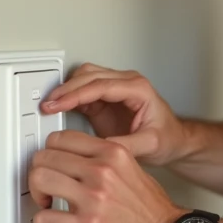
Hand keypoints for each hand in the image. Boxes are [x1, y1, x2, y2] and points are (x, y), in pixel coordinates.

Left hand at [28, 129, 181, 222]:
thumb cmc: (151, 210)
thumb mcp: (133, 169)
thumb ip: (104, 160)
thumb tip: (74, 159)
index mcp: (113, 154)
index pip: (62, 138)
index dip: (51, 152)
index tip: (53, 163)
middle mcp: (102, 172)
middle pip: (45, 157)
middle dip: (40, 172)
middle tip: (46, 185)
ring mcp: (93, 199)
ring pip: (39, 179)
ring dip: (37, 193)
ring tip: (47, 201)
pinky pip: (43, 219)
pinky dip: (43, 222)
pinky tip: (54, 222)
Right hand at [40, 63, 187, 165]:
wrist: (173, 141)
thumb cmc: (167, 139)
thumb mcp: (150, 145)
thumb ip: (126, 145)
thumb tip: (100, 147)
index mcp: (138, 89)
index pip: (102, 85)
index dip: (77, 93)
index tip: (59, 102)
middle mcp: (126, 83)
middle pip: (89, 75)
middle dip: (66, 89)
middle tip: (48, 104)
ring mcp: (115, 89)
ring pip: (84, 77)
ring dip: (66, 89)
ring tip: (50, 105)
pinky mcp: (106, 99)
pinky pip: (83, 91)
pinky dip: (69, 97)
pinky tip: (58, 108)